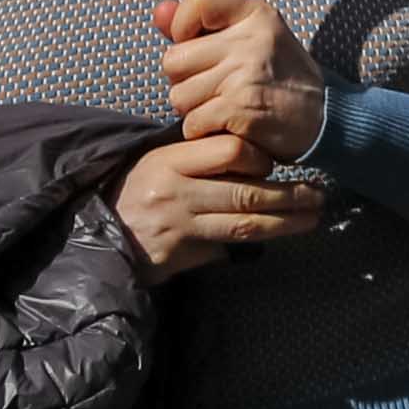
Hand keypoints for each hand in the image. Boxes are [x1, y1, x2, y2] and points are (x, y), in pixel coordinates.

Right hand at [114, 131, 323, 276]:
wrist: (89, 236)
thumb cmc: (131, 191)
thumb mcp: (157, 162)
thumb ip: (199, 160)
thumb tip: (252, 163)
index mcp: (169, 160)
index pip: (231, 151)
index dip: (260, 157)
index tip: (273, 164)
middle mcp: (175, 193)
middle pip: (247, 193)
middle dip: (291, 196)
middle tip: (320, 196)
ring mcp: (177, 227)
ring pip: (244, 225)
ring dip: (285, 223)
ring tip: (312, 217)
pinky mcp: (177, 256)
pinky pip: (222, 248)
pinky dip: (248, 244)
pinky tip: (274, 238)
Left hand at [158, 0, 327, 160]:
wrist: (323, 117)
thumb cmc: (283, 76)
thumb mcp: (252, 38)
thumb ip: (201, 25)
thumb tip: (160, 12)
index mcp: (256, 15)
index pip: (199, 0)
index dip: (183, 24)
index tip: (195, 40)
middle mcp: (252, 40)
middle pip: (174, 59)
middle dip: (185, 79)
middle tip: (217, 85)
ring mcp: (245, 74)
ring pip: (179, 96)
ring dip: (195, 109)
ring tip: (226, 105)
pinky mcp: (239, 108)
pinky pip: (192, 123)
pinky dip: (205, 131)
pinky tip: (229, 124)